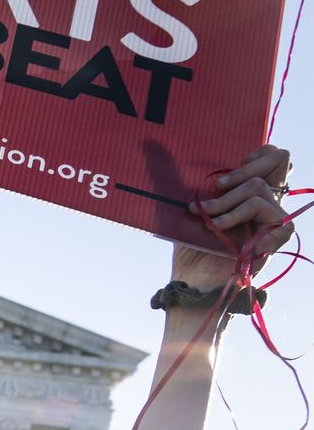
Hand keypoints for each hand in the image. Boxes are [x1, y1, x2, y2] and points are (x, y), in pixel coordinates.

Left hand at [181, 145, 294, 289]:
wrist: (194, 280)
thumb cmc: (189, 247)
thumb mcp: (186, 210)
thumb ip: (185, 183)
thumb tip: (152, 148)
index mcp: (249, 192)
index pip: (274, 158)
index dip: (261, 153)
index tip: (235, 163)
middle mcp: (267, 201)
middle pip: (276, 163)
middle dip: (238, 173)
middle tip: (215, 189)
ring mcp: (274, 218)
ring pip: (258, 189)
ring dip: (227, 204)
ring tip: (211, 224)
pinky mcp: (277, 236)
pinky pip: (268, 213)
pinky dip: (238, 219)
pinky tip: (226, 236)